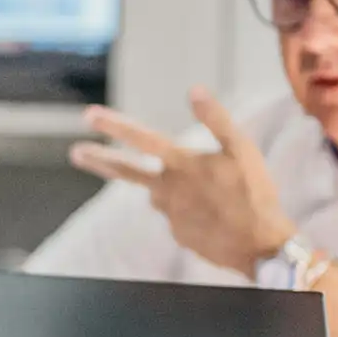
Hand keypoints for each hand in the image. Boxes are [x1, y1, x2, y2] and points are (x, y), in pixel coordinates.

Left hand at [69, 87, 293, 276]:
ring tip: (209, 195)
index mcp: (181, 164)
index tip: (88, 115)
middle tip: (76, 152)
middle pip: (126, 172)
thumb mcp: (242, 149)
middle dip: (99, 160)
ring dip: (169, 190)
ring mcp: (170, 216)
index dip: (114, 124)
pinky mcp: (179, 236)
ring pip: (160, 195)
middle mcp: (168, 190)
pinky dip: (192, 212)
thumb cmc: (254, 193)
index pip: (141, 138)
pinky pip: (179, 217)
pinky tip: (217, 215)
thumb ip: (217, 119)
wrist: (261, 246)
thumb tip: (195, 91)